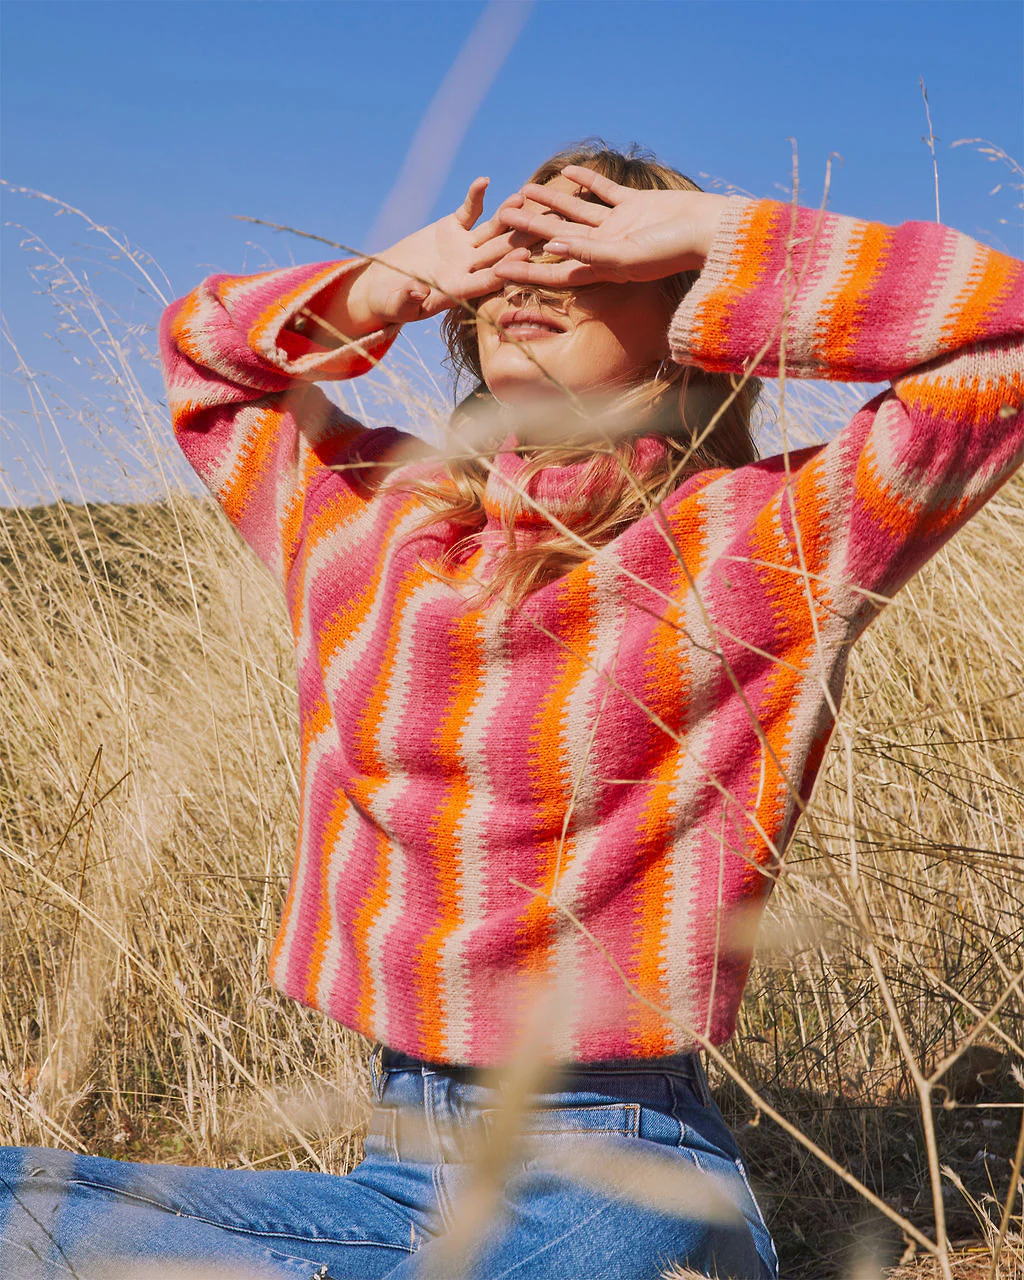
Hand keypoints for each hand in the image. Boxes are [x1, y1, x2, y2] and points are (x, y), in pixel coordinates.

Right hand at [334, 178, 537, 332]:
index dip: (504, 269)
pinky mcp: (453, 229)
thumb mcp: (396, 304)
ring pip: (490, 231)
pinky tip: (484, 181)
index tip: (523, 258)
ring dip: (506, 216)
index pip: (486, 281)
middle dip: (522, 241)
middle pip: (498, 254)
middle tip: (546, 228)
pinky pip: (468, 211)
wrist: (385, 286)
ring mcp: (463, 248)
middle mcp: (467, 269)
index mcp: (458, 291)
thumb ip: (407, 299)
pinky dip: (475, 197)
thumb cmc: (389, 303)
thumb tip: (416, 291)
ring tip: (520, 200)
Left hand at [490, 165, 728, 287]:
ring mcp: (620, 226)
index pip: (555, 272)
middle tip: (500, 218)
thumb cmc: (672, 250)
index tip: (495, 268)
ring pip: (575, 213)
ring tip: (522, 191)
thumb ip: (590, 252)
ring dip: (550, 202)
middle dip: (528, 231)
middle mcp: (606, 248)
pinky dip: (586, 181)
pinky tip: (566, 170)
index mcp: (602, 268)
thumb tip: (551, 246)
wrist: (710, 230)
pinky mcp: (635, 205)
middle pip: (558, 239)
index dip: (526, 272)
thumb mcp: (628, 256)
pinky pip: (604, 191)